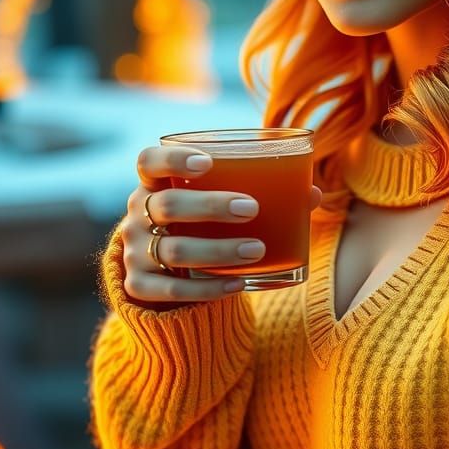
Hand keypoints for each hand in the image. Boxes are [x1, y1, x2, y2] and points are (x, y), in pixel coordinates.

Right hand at [120, 143, 322, 304]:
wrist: (161, 271)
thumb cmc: (199, 224)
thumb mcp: (215, 204)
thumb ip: (259, 194)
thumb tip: (312, 193)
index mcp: (153, 184)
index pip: (148, 161)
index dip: (172, 158)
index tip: (207, 163)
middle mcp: (138, 215)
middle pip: (166, 204)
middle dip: (209, 206)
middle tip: (251, 208)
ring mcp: (135, 252)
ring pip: (172, 250)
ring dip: (218, 250)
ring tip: (258, 250)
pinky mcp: (139, 286)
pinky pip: (172, 290)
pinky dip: (209, 288)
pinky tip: (240, 283)